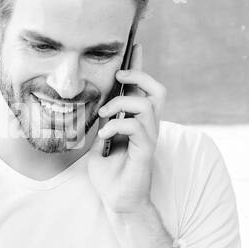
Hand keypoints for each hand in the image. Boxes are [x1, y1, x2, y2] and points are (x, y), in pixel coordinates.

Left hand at [87, 43, 166, 213]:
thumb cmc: (108, 174)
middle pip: (157, 90)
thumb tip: (91, 104)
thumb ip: (99, 123)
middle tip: (118, 76)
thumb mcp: (97, 142)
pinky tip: (104, 136)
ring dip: (121, 104)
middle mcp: (147, 127)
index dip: (139, 67)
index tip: (134, 45)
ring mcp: (149, 138)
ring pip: (147, 105)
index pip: (142, 89)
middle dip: (139, 76)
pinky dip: (118, 126)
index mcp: (136, 121)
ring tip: (103, 115)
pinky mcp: (146, 151)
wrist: (117, 202)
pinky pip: (138, 128)